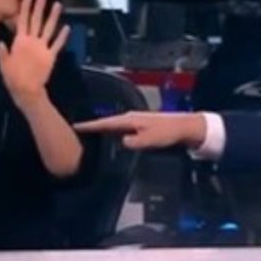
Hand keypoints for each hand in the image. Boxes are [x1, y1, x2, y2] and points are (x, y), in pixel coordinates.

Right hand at [0, 0, 68, 108]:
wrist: (27, 90)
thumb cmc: (13, 77)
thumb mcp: (3, 63)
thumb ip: (3, 52)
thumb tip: (1, 42)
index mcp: (20, 41)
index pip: (22, 20)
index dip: (25, 8)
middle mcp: (32, 41)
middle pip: (37, 20)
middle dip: (40, 6)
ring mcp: (43, 48)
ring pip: (49, 29)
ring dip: (54, 16)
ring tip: (58, 4)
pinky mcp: (52, 56)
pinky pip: (58, 44)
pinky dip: (63, 36)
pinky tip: (67, 27)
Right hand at [74, 111, 206, 149]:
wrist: (187, 128)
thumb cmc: (169, 133)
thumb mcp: (151, 139)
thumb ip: (135, 142)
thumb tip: (122, 142)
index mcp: (129, 120)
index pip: (104, 123)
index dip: (89, 125)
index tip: (73, 127)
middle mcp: (130, 119)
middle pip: (106, 123)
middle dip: (92, 128)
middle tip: (75, 134)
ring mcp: (136, 122)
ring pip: (113, 127)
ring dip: (102, 131)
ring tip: (88, 138)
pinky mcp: (141, 128)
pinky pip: (121, 131)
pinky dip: (112, 133)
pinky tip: (110, 140)